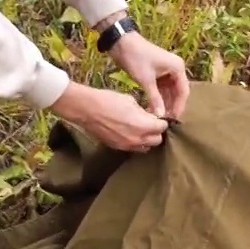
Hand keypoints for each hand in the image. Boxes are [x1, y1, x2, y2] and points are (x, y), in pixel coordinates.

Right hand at [49, 82, 168, 151]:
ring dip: (147, 139)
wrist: (87, 109)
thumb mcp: (130, 101)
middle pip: (157, 140)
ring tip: (141, 128)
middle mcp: (137, 139)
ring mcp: (126, 146)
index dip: (162, 121)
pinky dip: (136, 142)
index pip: (162, 127)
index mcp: (142, 125)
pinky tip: (130, 132)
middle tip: (151, 122)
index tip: (158, 116)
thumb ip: (144, 112)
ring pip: (146, 147)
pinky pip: (133, 148)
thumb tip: (150, 116)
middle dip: (156, 131)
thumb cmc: (108, 100)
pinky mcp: (117, 147)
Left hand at [108, 33, 189, 119]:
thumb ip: (155, 98)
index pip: (183, 91)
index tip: (173, 120)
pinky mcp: (158, 73)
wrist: (122, 43)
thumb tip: (160, 117)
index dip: (179, 106)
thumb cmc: (137, 58)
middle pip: (178, 92)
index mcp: (178, 68)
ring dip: (164, 102)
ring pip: (169, 91)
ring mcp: (167, 71)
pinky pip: (161, 88)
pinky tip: (153, 108)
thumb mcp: (146, 80)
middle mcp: (175, 69)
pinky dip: (158, 97)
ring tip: (158, 117)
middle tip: (165, 121)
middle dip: (171, 106)